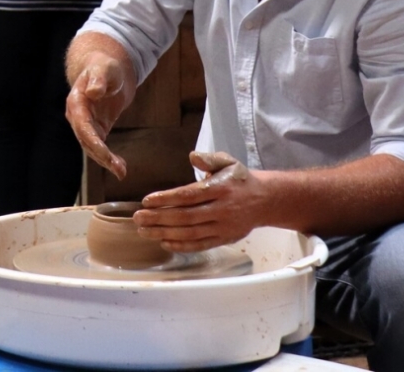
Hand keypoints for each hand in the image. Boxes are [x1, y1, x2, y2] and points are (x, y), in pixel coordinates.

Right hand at [64, 49, 133, 178]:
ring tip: (121, 172)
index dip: (93, 141)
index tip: (105, 154)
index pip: (82, 125)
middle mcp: (78, 116)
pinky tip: (120, 166)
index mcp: (76, 102)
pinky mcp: (97, 129)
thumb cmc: (103, 67)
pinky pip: (100, 146)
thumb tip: (93, 92)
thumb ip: (99, 80)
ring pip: (92, 147)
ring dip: (105, 161)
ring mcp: (86, 124)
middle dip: (101, 156)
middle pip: (86, 140)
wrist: (104, 70)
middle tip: (118, 169)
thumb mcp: (104, 69)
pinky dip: (109, 158)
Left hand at [134, 152, 263, 252]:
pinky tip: (164, 243)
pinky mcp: (224, 239)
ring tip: (144, 231)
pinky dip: (182, 246)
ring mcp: (223, 227)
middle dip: (159, 218)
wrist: (265, 200)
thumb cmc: (239, 179)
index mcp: (220, 188)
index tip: (147, 200)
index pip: (189, 195)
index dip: (167, 199)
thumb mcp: (228, 162)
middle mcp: (221, 209)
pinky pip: (201, 245)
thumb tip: (192, 157)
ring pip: (190, 233)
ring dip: (165, 233)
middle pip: (186, 217)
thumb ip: (209, 159)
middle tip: (138, 218)